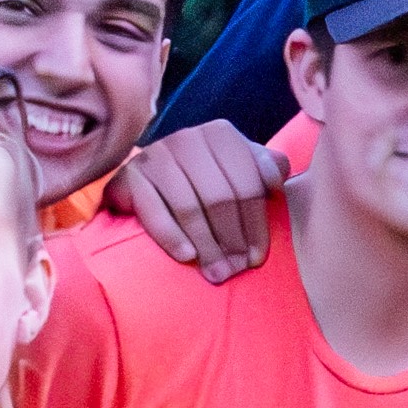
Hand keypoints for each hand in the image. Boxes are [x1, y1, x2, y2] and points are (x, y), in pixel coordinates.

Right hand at [115, 123, 281, 278]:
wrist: (152, 178)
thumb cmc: (208, 179)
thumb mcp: (241, 168)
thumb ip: (265, 169)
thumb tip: (277, 179)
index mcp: (221, 135)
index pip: (248, 185)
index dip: (255, 226)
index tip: (257, 258)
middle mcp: (188, 138)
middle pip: (219, 197)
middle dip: (231, 240)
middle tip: (235, 270)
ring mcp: (157, 153)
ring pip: (189, 207)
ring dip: (206, 246)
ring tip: (216, 273)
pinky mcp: (130, 174)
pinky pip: (154, 212)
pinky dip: (172, 237)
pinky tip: (187, 257)